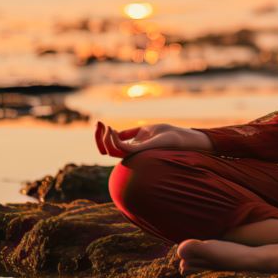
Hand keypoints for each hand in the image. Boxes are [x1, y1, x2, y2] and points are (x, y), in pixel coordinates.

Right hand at [94, 121, 212, 158]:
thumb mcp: (144, 131)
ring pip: (111, 151)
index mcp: (131, 150)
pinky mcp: (141, 151)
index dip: (101, 137)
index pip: (110, 147)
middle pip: (107, 150)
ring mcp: (135, 154)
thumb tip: (117, 133)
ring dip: (105, 139)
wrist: (179, 137)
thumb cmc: (164, 134)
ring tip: (107, 126)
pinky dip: (114, 140)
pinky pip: (121, 148)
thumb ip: (130, 134)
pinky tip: (113, 129)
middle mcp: (131, 154)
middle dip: (99, 138)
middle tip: (98, 123)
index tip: (99, 123)